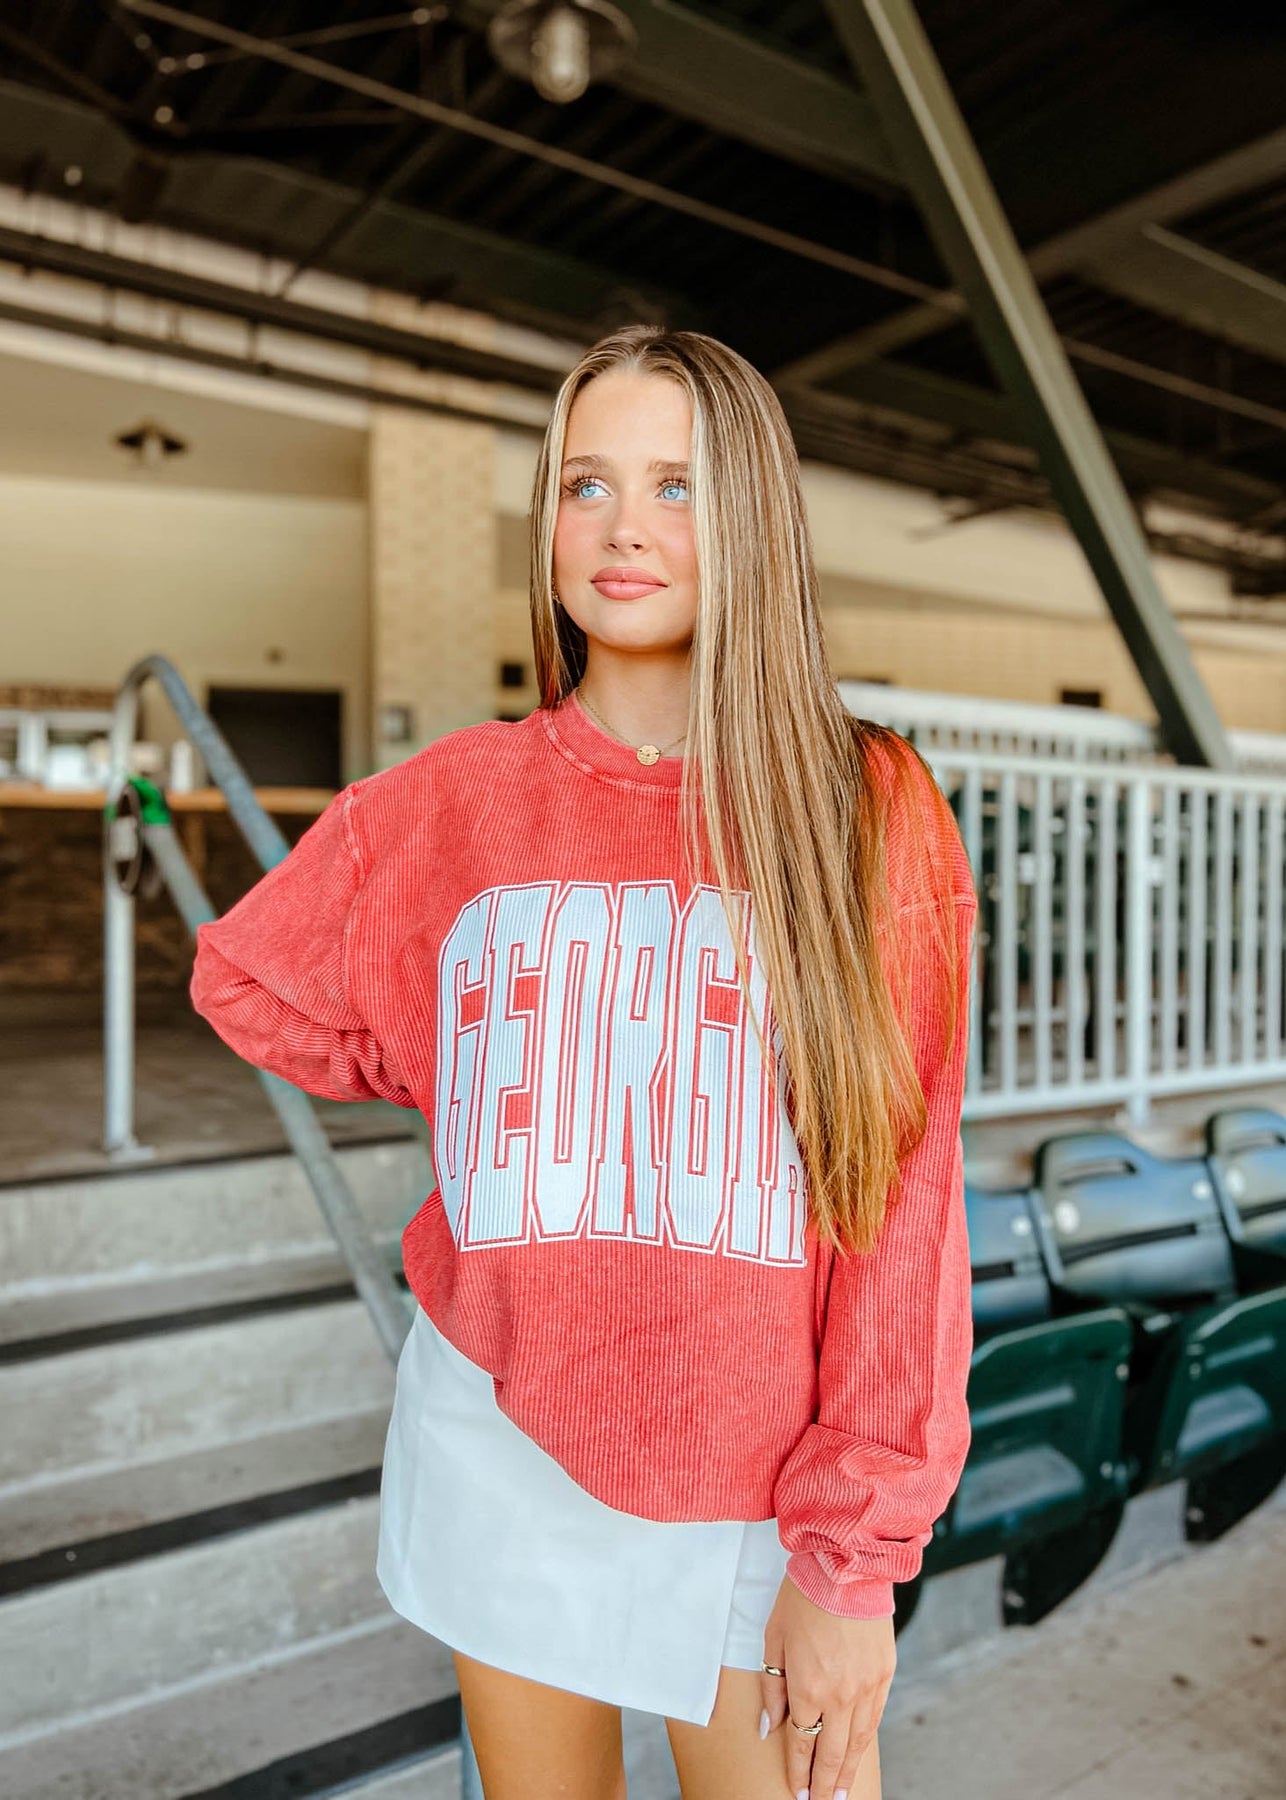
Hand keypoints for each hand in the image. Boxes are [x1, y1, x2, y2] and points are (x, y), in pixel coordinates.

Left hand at [759, 1573, 895, 1799]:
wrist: (846, 1565)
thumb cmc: (803, 1597)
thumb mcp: (774, 1638)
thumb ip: (773, 1687)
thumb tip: (772, 1727)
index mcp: (808, 1687)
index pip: (802, 1743)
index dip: (798, 1770)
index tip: (797, 1791)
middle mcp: (840, 1695)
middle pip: (832, 1752)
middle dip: (824, 1782)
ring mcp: (866, 1686)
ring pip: (857, 1741)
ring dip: (848, 1770)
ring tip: (841, 1791)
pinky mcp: (885, 1673)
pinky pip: (874, 1717)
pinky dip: (865, 1740)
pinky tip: (858, 1752)